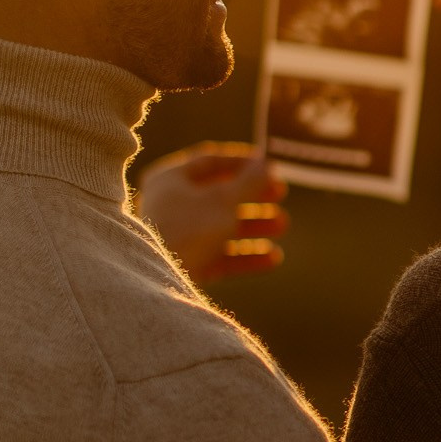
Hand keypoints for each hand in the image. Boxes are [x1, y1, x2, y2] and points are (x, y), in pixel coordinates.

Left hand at [135, 143, 287, 282]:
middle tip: (281, 193)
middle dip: (253, 196)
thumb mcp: (224, 199)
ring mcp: (179, 236)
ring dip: (255, 225)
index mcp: (170, 180)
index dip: (242, 161)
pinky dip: (246, 254)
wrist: (158, 280)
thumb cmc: (187, 229)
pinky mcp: (187, 263)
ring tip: (282, 224)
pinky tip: (273, 258)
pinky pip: (220, 255)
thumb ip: (249, 181)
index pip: (209, 161)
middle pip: (219, 195)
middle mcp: (171, 206)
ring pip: (222, 226)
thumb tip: (267, 163)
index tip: (270, 165)